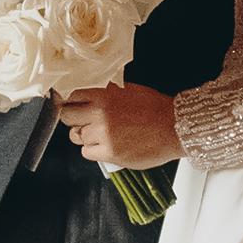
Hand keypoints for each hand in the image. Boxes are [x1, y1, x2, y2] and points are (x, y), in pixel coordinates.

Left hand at [56, 81, 179, 170]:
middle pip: (67, 117)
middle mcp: (100, 113)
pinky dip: (93, 150)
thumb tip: (86, 95)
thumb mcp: (129, 89)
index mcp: (105, 94)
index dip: (70, 102)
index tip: (71, 105)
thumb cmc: (156, 109)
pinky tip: (106, 145)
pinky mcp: (109, 153)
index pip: (71, 96)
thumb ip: (106, 92)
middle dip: (73, 119)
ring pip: (76, 136)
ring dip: (84, 136)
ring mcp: (103, 134)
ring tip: (100, 134)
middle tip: (82, 121)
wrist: (175, 128)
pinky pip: (87, 152)